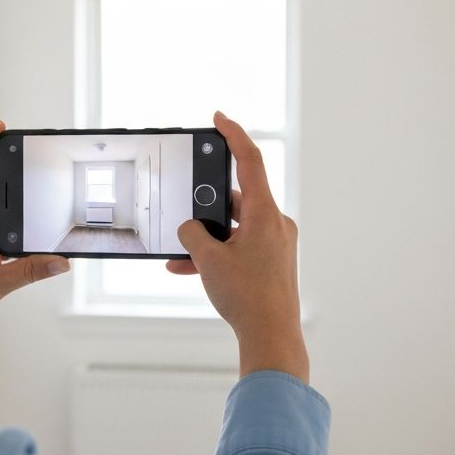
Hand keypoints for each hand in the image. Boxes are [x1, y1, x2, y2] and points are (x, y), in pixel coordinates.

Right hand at [167, 112, 309, 382]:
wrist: (271, 336)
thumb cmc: (247, 297)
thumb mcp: (208, 260)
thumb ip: (193, 235)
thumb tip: (190, 229)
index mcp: (265, 213)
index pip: (250, 160)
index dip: (233, 135)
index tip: (219, 118)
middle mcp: (274, 224)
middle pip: (236, 200)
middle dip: (205, 208)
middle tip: (185, 209)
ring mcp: (275, 244)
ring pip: (233, 228)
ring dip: (206, 238)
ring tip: (180, 254)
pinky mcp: (271, 262)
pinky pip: (238, 247)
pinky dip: (216, 254)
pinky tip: (187, 269)